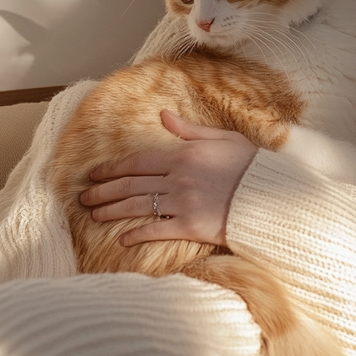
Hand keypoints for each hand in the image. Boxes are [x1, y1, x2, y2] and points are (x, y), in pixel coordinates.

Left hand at [78, 109, 257, 246]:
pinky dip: (137, 235)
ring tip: (94, 216)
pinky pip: (157, 231)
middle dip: (104, 191)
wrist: (272, 194)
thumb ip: (188, 130)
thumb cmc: (249, 164)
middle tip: (83, 198)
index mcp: (182, 155)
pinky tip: (122, 240)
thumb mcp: (220, 138)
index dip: (111, 168)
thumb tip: (163, 114)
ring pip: (138, 206)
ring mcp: (182, 203)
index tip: (93, 174)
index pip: (136, 162)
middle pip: (131, 185)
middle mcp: (177, 178)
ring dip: (112, 211)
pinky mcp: (191, 227)